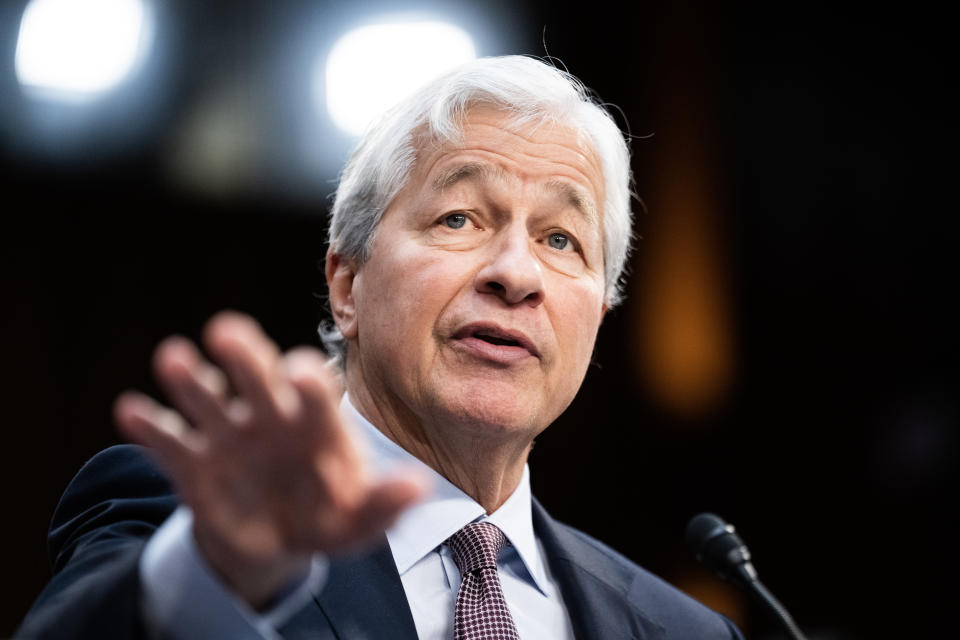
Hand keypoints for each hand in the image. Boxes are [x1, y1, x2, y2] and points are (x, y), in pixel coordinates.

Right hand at [114, 311, 424, 607]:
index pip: (314, 393)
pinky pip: (169, 440)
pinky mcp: (192, 463)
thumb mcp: (359, 521)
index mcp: (316, 424)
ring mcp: (229, 437)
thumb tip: (418, 487)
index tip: (299, 371)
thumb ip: (384, 504)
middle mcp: (270, 417)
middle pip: (257, 377)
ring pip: (208, 398)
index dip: (308, 382)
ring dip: (191, 379)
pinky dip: (149, 425)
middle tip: (227, 331)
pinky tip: (131, 410)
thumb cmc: (328, 518)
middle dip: (245, 356)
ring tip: (173, 357)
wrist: (278, 543)